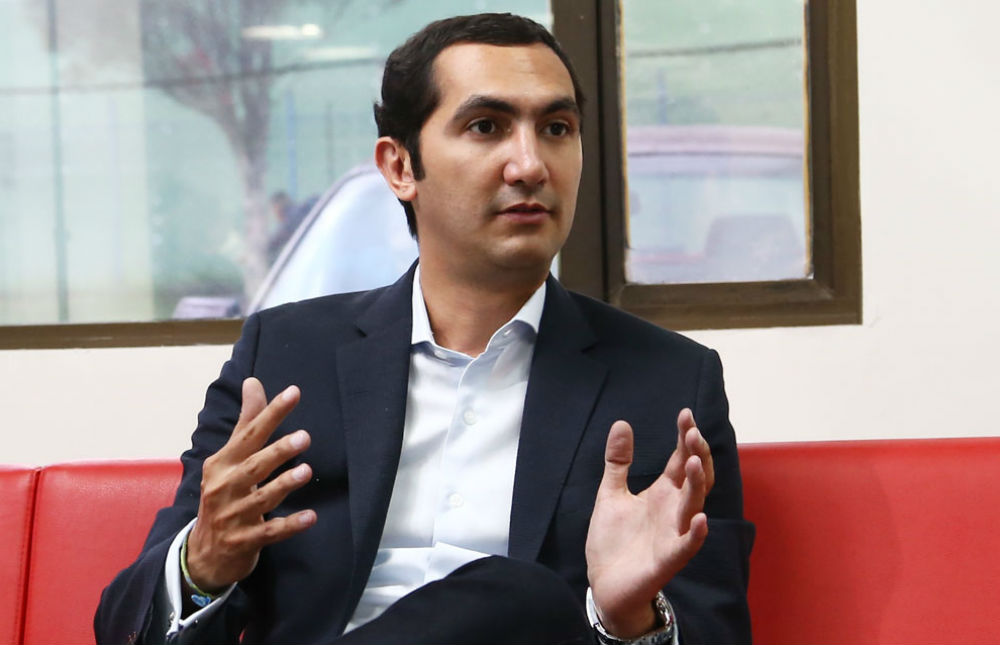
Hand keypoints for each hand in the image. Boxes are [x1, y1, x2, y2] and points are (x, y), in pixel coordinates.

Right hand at [185, 377, 316, 590]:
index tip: (294, 392)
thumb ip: (246, 422)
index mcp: (222, 463)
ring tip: (306, 471)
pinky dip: (290, 525)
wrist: (203, 553)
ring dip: (284, 485)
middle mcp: (225, 487)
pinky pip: (270, 533)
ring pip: (262, 499)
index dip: (271, 413)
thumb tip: (253, 382)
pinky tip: (311, 517)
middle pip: (254, 466)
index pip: (249, 433)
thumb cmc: (224, 495)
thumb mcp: (229, 459)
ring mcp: (232, 516)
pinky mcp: (243, 542)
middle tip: (305, 436)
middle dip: (278, 451)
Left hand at [585, 409, 713, 637]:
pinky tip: (700, 518)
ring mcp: (672, 534)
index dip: (685, 438)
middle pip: (695, 478)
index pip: (681, 460)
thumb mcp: (611, 493)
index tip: (685, 414)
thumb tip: (622, 423)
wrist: (604, 584)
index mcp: (662, 493)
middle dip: (697, 455)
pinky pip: (685, 545)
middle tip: (692, 431)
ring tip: (694, 461)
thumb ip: (618, 461)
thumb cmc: (614, 540)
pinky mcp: (666, 560)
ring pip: (693, 506)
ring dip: (697, 484)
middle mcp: (673, 510)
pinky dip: (694, 533)